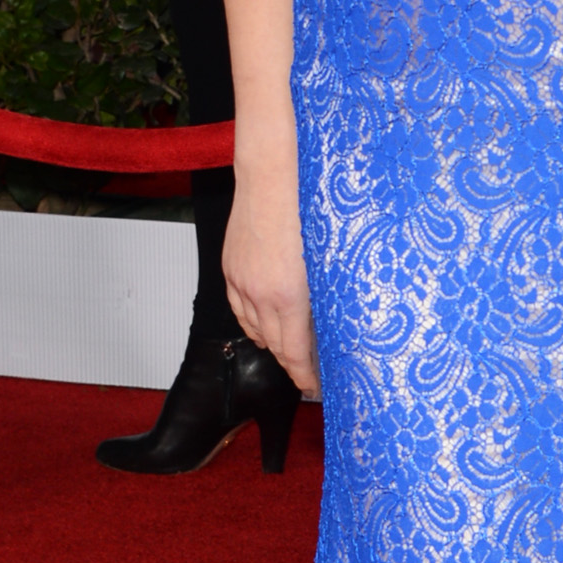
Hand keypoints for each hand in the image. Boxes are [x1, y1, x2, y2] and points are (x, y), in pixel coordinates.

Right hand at [224, 155, 316, 392]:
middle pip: (274, 345)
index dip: (304, 376)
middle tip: (308, 372)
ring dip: (272, 342)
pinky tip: (263, 322)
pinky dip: (252, 321)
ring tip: (289, 348)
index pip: (295, 353)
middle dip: (291, 362)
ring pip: (254, 329)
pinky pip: (239, 308)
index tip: (314, 387)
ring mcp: (241, 281)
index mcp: (289, 295)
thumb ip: (326, 294)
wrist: (272, 175)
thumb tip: (332, 321)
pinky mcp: (231, 269)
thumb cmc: (307, 207)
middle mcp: (260, 294)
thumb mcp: (328, 258)